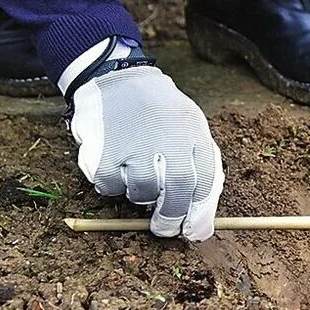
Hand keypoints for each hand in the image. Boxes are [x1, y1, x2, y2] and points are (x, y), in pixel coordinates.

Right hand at [65, 40, 222, 239]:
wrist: (117, 78)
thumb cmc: (159, 111)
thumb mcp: (191, 126)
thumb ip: (201, 163)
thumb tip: (202, 212)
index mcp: (194, 134)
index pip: (205, 184)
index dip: (200, 214)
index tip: (194, 231)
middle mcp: (167, 141)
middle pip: (177, 194)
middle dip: (172, 219)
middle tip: (166, 229)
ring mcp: (135, 147)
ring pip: (143, 194)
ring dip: (142, 197)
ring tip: (139, 177)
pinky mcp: (104, 153)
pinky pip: (110, 187)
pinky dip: (113, 186)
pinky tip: (116, 166)